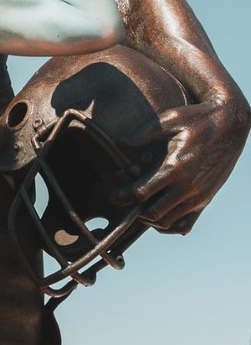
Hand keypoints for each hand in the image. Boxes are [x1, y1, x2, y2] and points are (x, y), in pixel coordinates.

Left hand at [111, 98, 247, 233]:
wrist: (230, 125)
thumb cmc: (196, 118)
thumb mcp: (170, 119)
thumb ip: (145, 132)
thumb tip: (122, 143)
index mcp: (175, 167)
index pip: (142, 192)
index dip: (124, 196)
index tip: (114, 195)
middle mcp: (188, 187)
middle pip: (153, 213)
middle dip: (135, 210)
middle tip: (124, 202)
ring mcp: (198, 196)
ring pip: (168, 223)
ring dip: (150, 220)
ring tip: (139, 208)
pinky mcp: (206, 199)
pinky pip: (186, 224)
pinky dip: (170, 225)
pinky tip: (159, 213)